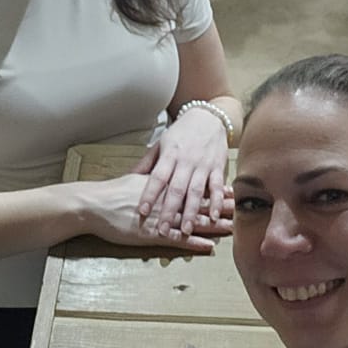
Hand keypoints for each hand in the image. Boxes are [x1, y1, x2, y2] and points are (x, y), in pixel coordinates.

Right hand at [80, 172, 230, 253]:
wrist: (94, 204)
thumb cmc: (113, 193)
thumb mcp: (137, 179)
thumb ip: (154, 178)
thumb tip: (164, 175)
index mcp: (164, 186)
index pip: (192, 186)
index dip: (212, 189)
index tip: (230, 189)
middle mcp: (166, 201)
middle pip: (198, 203)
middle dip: (220, 207)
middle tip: (241, 209)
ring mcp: (160, 219)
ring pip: (192, 221)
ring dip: (213, 226)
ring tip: (232, 229)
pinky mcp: (151, 235)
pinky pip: (177, 240)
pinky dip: (193, 243)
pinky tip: (208, 247)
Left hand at [134, 106, 231, 236]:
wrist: (209, 117)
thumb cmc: (182, 132)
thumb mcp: (161, 143)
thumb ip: (147, 163)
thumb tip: (129, 177)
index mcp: (170, 155)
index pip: (157, 177)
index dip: (149, 194)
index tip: (142, 211)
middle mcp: (186, 161)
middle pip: (176, 189)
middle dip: (169, 211)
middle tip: (163, 230)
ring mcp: (203, 165)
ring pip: (197, 191)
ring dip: (191, 212)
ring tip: (186, 230)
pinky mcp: (218, 167)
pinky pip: (218, 187)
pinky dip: (217, 202)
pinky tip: (213, 216)